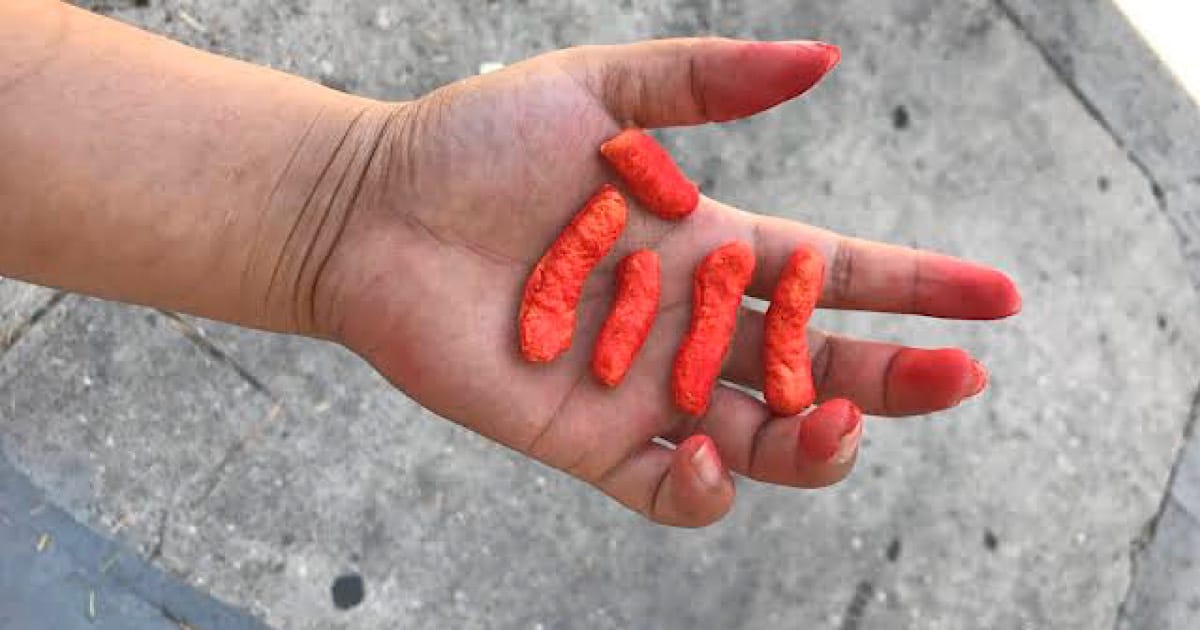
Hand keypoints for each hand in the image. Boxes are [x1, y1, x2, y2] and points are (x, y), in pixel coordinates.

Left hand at [314, 38, 1019, 526]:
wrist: (369, 208)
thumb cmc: (474, 142)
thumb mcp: (600, 88)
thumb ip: (707, 81)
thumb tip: (825, 60)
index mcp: (705, 247)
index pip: (835, 277)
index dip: (915, 286)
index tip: (995, 294)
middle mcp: (686, 325)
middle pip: (816, 369)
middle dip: (895, 381)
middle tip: (959, 376)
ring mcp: (638, 386)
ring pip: (757, 441)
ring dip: (812, 444)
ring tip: (835, 420)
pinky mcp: (582, 435)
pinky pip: (664, 487)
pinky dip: (704, 490)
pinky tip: (713, 456)